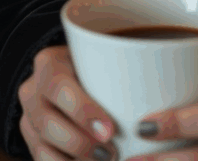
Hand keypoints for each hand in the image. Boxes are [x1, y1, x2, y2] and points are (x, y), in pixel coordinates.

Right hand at [18, 43, 118, 160]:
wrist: (70, 73)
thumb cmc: (97, 64)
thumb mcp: (103, 57)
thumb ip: (119, 69)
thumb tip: (160, 87)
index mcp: (49, 64)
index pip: (60, 87)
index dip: (83, 112)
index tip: (110, 130)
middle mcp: (31, 90)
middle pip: (49, 123)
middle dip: (81, 143)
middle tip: (110, 154)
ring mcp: (27, 117)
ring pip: (42, 146)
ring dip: (74, 160)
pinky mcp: (29, 139)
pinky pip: (41, 158)